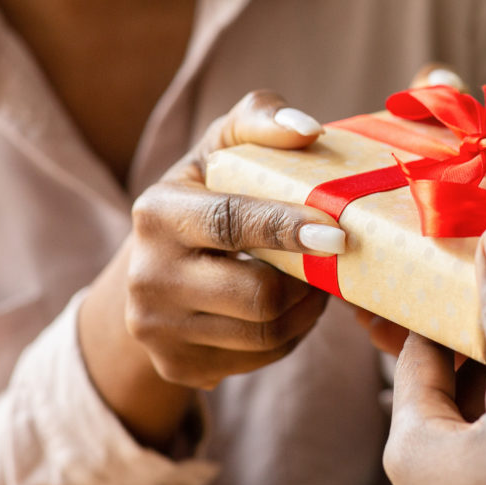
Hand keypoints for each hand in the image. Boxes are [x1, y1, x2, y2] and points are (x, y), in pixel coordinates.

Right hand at [79, 91, 344, 448]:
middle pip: (257, 296)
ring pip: (264, 337)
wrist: (152, 266)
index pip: (232, 223)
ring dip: (305, 311)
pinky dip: (288, 337)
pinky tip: (288, 310)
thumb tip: (308, 131)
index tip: (338, 234)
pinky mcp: (176, 366)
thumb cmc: (205, 192)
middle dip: (308, 283)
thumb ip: (261, 118)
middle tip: (331, 262)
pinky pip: (258, 362)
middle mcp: (146, 276)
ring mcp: (156, 329)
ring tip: (314, 284)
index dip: (289, 229)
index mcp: (157, 213)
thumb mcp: (222, 146)